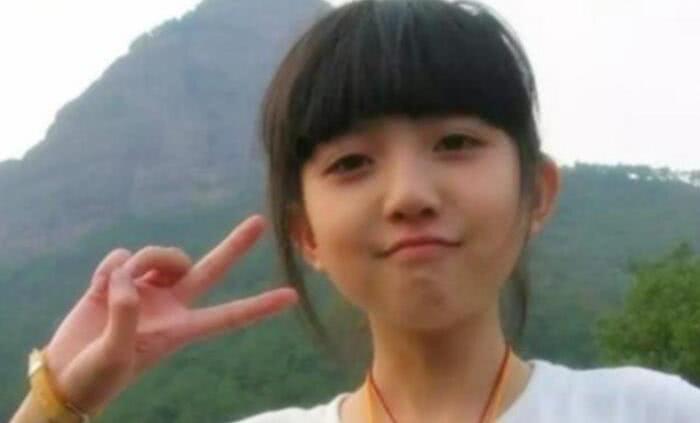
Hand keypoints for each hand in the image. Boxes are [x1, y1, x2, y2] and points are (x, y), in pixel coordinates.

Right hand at [42, 215, 298, 413]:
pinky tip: (97, 289)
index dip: (260, 306)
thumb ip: (125, 316)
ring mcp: (146, 289)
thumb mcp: (114, 356)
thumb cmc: (94, 379)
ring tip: (112, 289)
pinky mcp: (119, 279)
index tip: (292, 296)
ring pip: (158, 254)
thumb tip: (128, 280)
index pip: (229, 316)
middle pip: (210, 269)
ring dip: (139, 262)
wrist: (64, 376)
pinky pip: (122, 256)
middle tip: (261, 221)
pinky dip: (109, 268)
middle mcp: (170, 305)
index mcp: (180, 330)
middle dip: (235, 245)